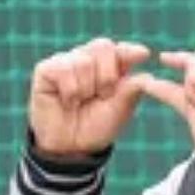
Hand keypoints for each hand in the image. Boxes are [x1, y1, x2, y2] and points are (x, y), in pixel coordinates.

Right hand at [29, 38, 151, 157]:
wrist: (72, 147)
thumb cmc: (98, 125)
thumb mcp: (121, 108)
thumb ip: (132, 88)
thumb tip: (147, 71)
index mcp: (111, 65)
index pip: (121, 49)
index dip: (130, 50)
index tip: (143, 55)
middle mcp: (89, 58)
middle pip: (103, 46)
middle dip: (108, 75)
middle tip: (103, 95)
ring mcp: (67, 61)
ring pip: (84, 61)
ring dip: (86, 88)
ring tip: (81, 101)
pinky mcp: (46, 70)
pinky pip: (63, 69)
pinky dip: (70, 90)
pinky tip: (67, 101)